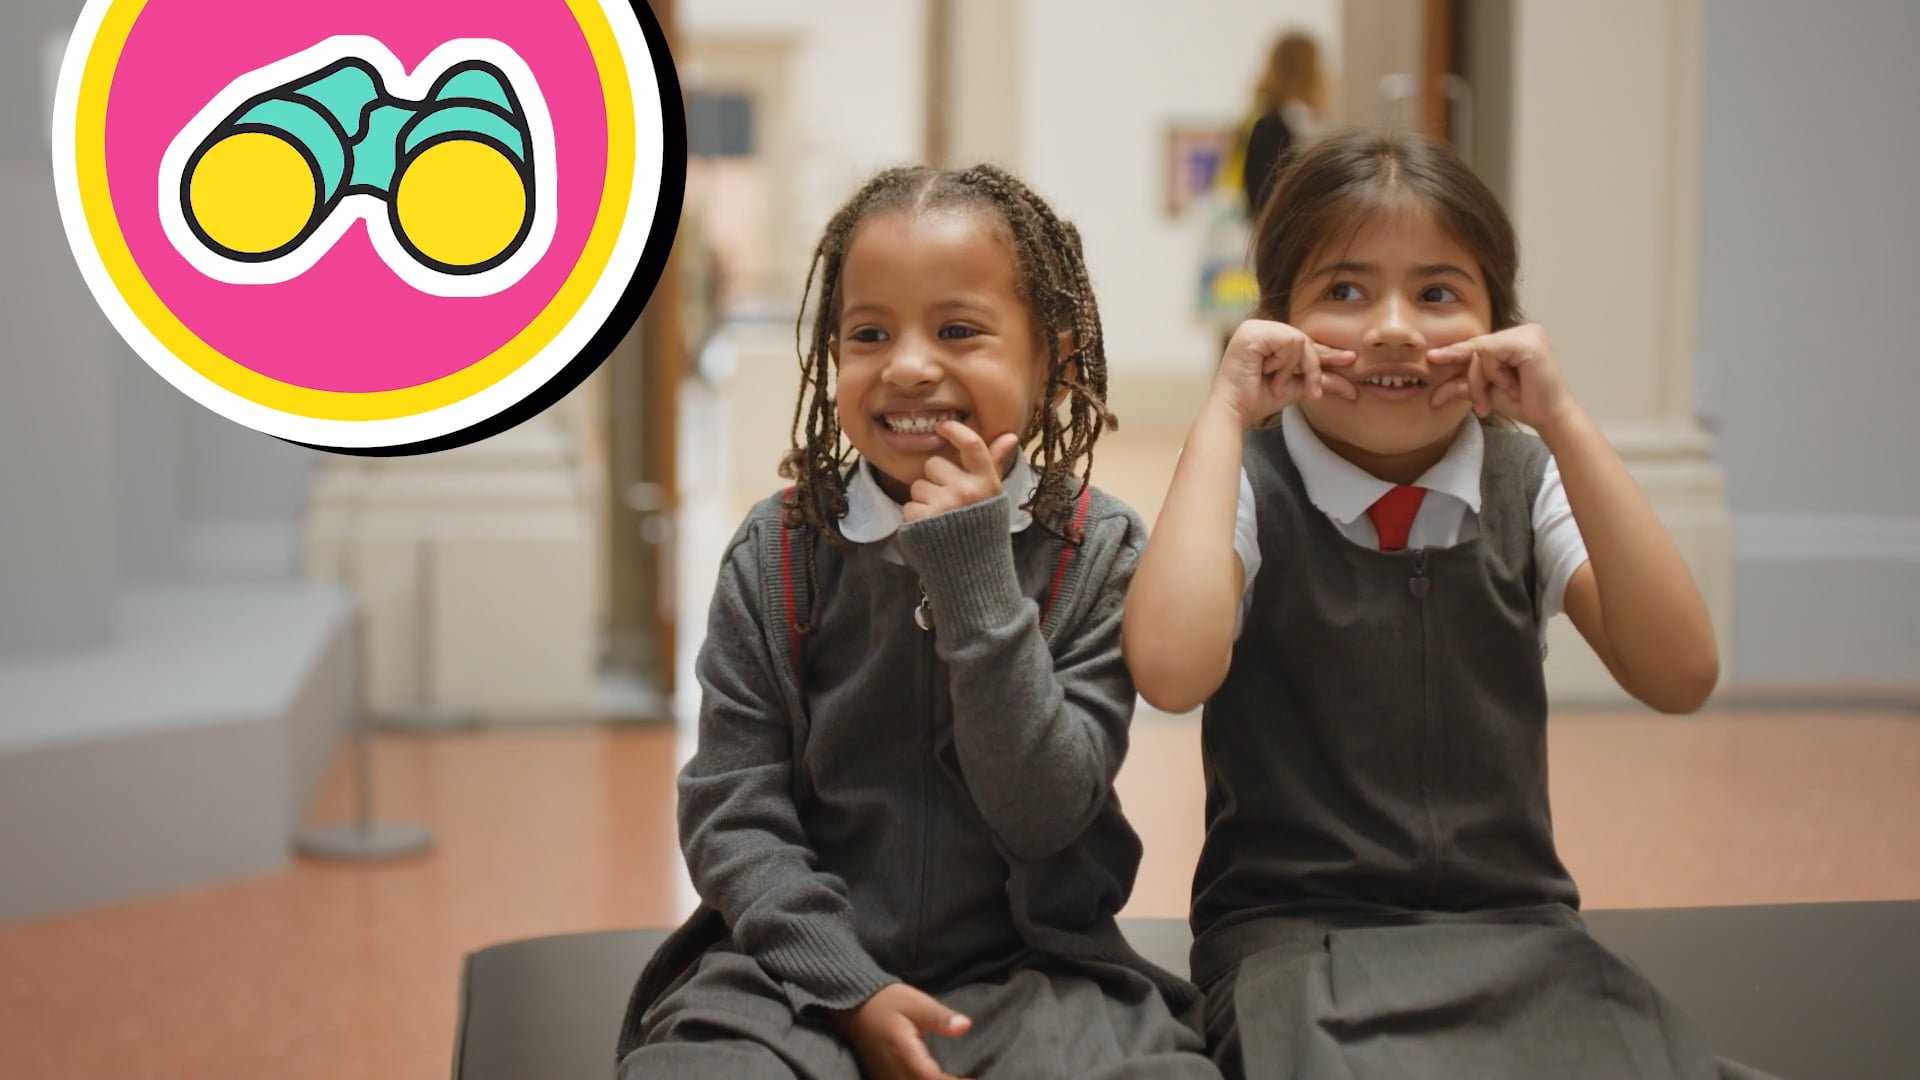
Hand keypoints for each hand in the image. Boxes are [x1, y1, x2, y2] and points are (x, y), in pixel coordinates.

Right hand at [830, 983, 972, 1079]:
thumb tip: (965, 1026)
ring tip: (952, 1079)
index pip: (933, 1079)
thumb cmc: (885, 1000)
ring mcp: (885, 1076)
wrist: (852, 1003)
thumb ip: (941, 1018)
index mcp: (904, 1054)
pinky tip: (931, 1078)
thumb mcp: (916, 1003)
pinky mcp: (881, 1076)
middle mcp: (893, 1071)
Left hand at [901, 421, 1020, 524]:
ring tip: (939, 520)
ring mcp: (943, 505)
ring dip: (924, 501)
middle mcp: (967, 491)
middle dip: (936, 481)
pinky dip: (915, 519)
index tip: (942, 427)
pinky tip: (929, 530)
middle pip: (934, 465)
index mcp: (986, 483)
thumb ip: (994, 464)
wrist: (973, 572)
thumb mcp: (992, 497)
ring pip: (918, 486)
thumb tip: (1008, 435)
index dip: (955, 431)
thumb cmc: (982, 528)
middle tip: (948, 503)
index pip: (972, 445)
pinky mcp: (922, 520)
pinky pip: (908, 506)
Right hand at [1211, 318, 1357, 427]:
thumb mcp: (1295, 388)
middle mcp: (1260, 326)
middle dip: (1313, 367)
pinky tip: (1267, 373)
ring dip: (1292, 368)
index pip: (1303, 342)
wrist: (1234, 412)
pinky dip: (1283, 363)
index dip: (1325, 354)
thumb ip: (1320, 381)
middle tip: (1315, 392)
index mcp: (1267, 336)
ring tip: (1275, 385)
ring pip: (1299, 340)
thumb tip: (1352, 388)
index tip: (1349, 361)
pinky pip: (1288, 341)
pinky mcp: (1252, 331)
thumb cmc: (1256, 401)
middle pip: (1304, 340)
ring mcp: (1254, 326)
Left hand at [1427, 323, 1576, 429]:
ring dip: (1481, 380)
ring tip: (1494, 401)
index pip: (1477, 345)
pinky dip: (1494, 374)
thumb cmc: (1522, 404)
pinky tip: (1511, 387)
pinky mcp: (1529, 341)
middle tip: (1480, 406)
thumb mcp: (1485, 391)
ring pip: (1480, 350)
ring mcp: (1528, 333)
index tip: (1432, 359)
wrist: (1548, 418)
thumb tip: (1433, 394)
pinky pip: (1491, 352)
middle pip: (1476, 347)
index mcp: (1514, 337)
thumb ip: (1462, 385)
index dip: (1455, 354)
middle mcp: (1522, 330)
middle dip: (1472, 379)